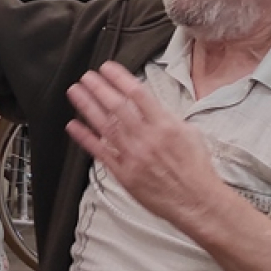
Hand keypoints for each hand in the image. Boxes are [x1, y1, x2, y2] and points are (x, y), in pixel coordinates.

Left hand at [65, 62, 218, 230]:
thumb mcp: (190, 134)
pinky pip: (100, 152)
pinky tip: (74, 126)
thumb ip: (169, 118)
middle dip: (99, 88)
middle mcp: (146, 139)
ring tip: (75, 92)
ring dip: (87, 106)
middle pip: (117, 107)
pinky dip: (85, 138)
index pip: (137, 94)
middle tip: (86, 76)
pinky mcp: (124, 174)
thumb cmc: (196, 170)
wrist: (196, 202)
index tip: (108, 68)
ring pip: (105, 126)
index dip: (119, 78)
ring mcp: (133, 156)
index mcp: (165, 126)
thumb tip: (154, 107)